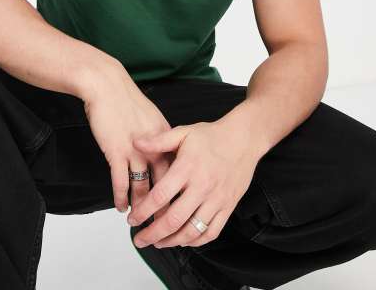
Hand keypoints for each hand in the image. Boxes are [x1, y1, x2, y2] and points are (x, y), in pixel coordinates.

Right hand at [82, 66, 175, 217]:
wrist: (107, 86)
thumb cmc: (127, 101)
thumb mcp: (152, 119)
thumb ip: (161, 139)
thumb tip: (166, 155)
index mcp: (166, 138)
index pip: (177, 171)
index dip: (179, 191)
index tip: (182, 207)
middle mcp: (154, 147)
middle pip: (164, 184)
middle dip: (164, 207)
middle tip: (165, 226)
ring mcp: (135, 151)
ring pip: (142, 187)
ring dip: (141, 207)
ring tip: (141, 222)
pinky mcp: (116, 152)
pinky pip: (120, 182)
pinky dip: (121, 197)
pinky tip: (121, 207)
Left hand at [126, 120, 259, 248]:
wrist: (243, 139)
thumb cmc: (212, 136)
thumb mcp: (183, 132)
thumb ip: (158, 140)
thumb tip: (136, 142)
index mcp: (187, 168)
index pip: (160, 196)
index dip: (143, 211)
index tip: (132, 219)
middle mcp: (202, 187)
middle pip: (174, 220)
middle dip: (152, 234)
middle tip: (139, 239)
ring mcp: (216, 199)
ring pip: (192, 231)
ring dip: (171, 241)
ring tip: (158, 242)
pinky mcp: (228, 207)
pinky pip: (211, 232)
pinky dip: (195, 242)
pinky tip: (183, 240)